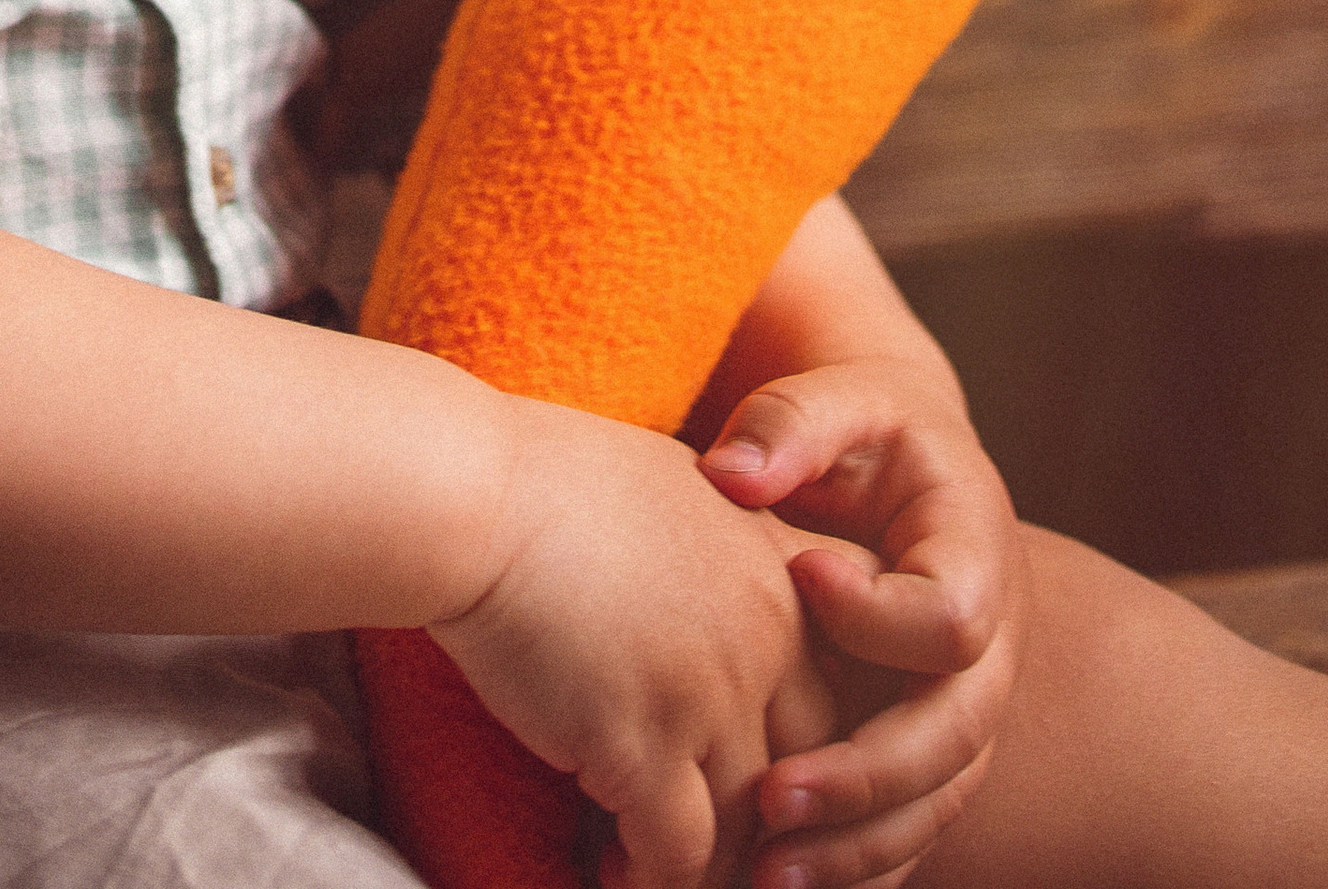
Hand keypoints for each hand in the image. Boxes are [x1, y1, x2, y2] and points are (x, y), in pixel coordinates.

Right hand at [431, 395, 860, 888]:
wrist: (473, 490)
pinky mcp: (645, 745)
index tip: (791, 771)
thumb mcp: (679, 487)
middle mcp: (767, 634)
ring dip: (714, 865)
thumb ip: (729, 551)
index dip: (833, 735)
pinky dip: (650, 878)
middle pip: (816, 764)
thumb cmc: (549, 479)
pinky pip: (679, 854)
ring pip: (751, 825)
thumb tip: (728, 592)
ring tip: (664, 869)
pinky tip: (613, 871)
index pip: (854, 676)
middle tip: (738, 846)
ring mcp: (712, 692)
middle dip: (780, 819)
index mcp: (779, 569)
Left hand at [698, 360, 1024, 886]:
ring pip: (934, 802)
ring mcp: (966, 707)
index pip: (952, 618)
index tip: (800, 574)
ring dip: (855, 847)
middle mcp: (989, 646)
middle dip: (864, 777)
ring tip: (766, 879)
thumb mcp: (840, 398)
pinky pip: (912, 827)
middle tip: (772, 798)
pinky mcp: (931, 749)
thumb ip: (792, 422)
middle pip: (953, 737)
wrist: (899, 466)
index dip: (879, 614)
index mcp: (976, 554)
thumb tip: (731, 474)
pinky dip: (858, 865)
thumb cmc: (862, 428)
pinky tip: (786, 885)